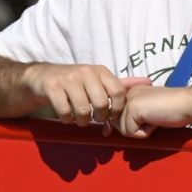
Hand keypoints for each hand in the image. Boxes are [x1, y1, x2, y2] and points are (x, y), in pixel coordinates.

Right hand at [23, 64, 144, 134]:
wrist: (42, 77)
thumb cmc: (76, 82)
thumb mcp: (99, 79)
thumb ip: (121, 84)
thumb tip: (149, 82)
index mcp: (100, 71)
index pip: (118, 92)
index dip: (117, 109)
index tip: (112, 117)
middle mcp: (86, 72)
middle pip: (100, 103)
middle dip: (99, 117)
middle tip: (94, 119)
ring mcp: (68, 79)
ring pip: (82, 110)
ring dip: (82, 121)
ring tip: (79, 119)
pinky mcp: (52, 88)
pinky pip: (65, 112)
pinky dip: (67, 119)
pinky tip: (67, 116)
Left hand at [116, 84, 191, 138]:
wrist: (189, 104)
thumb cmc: (175, 109)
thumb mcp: (148, 110)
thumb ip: (132, 115)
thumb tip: (111, 130)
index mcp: (131, 91)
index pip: (116, 114)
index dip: (125, 123)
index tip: (141, 122)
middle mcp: (127, 93)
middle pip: (117, 123)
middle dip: (134, 128)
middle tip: (154, 119)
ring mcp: (129, 100)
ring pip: (123, 130)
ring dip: (141, 131)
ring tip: (156, 120)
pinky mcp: (133, 108)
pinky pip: (131, 132)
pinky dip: (145, 133)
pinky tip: (157, 122)